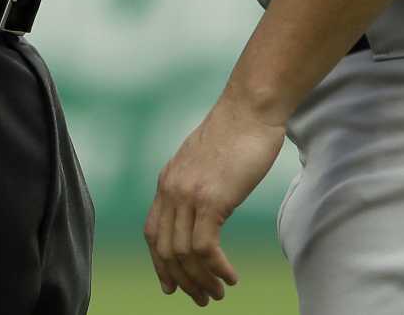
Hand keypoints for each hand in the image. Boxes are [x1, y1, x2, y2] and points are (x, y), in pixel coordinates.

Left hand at [145, 97, 287, 304]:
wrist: (250, 108)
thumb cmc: (237, 132)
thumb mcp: (206, 161)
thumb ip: (197, 184)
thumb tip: (202, 206)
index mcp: (168, 180)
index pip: (153, 232)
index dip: (160, 263)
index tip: (172, 285)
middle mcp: (171, 189)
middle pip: (165, 249)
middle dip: (183, 280)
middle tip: (203, 299)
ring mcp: (189, 194)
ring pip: (184, 254)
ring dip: (202, 280)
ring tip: (219, 293)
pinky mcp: (211, 199)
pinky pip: (205, 248)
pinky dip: (217, 269)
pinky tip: (231, 276)